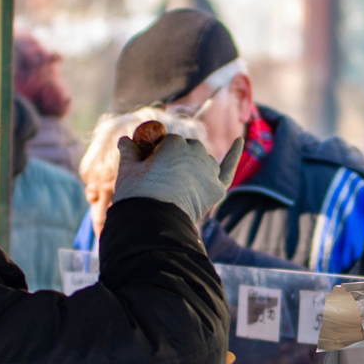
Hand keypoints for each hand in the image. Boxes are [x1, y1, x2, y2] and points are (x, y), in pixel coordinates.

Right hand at [114, 133, 242, 223]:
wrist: (153, 224)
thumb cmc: (137, 195)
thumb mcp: (128, 170)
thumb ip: (129, 151)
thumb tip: (124, 140)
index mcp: (175, 142)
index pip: (167, 143)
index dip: (158, 155)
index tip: (149, 168)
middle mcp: (196, 151)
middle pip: (187, 150)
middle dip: (177, 159)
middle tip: (162, 179)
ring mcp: (209, 170)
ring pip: (204, 161)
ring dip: (196, 166)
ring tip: (180, 184)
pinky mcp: (218, 188)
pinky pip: (229, 168)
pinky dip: (235, 154)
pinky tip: (239, 140)